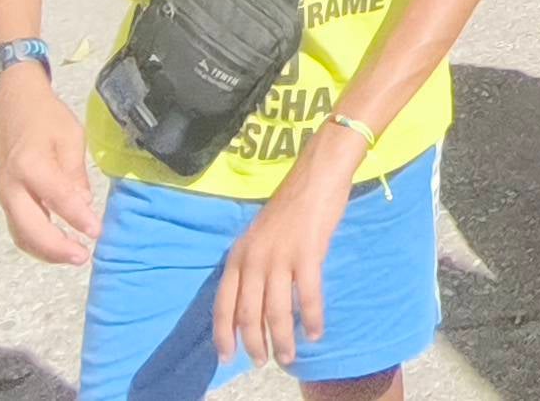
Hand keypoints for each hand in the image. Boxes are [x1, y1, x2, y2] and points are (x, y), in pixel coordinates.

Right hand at [0, 71, 99, 265]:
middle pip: (31, 228)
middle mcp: (12, 185)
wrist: (11, 105)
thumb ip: (75, 173)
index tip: (97, 232)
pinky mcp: (5, 200)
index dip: (78, 219)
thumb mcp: (70, 136)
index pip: (58, 199)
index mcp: (30, 164)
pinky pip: (18, 229)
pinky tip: (56, 247)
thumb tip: (83, 206)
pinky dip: (36, 243)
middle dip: (57, 248)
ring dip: (46, 251)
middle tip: (83, 256)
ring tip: (73, 256)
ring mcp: (4, 195)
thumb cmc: (44, 117)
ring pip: (21, 235)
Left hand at [212, 155, 349, 370]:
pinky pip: (308, 296)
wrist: (316, 176)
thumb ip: (253, 266)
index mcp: (238, 255)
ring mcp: (280, 257)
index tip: (228, 357)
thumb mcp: (258, 237)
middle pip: (249, 313)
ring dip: (282, 339)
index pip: (223, 304)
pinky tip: (316, 333)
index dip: (224, 334)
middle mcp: (254, 259)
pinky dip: (312, 319)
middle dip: (255, 343)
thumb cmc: (290, 206)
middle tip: (263, 361)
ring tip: (288, 356)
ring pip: (277, 311)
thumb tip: (255, 304)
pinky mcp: (308, 254)